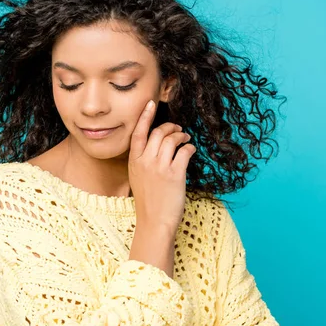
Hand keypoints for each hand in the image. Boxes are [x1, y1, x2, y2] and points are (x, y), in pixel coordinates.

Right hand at [128, 100, 196, 230]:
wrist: (154, 221)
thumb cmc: (148, 201)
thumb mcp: (137, 177)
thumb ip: (143, 160)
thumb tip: (157, 145)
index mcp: (134, 161)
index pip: (138, 132)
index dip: (145, 116)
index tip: (150, 104)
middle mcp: (145, 161)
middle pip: (158, 132)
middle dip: (170, 127)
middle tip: (178, 129)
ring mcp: (160, 167)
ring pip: (172, 139)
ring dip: (181, 136)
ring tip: (186, 139)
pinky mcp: (175, 174)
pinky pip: (185, 152)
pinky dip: (190, 148)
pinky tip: (191, 150)